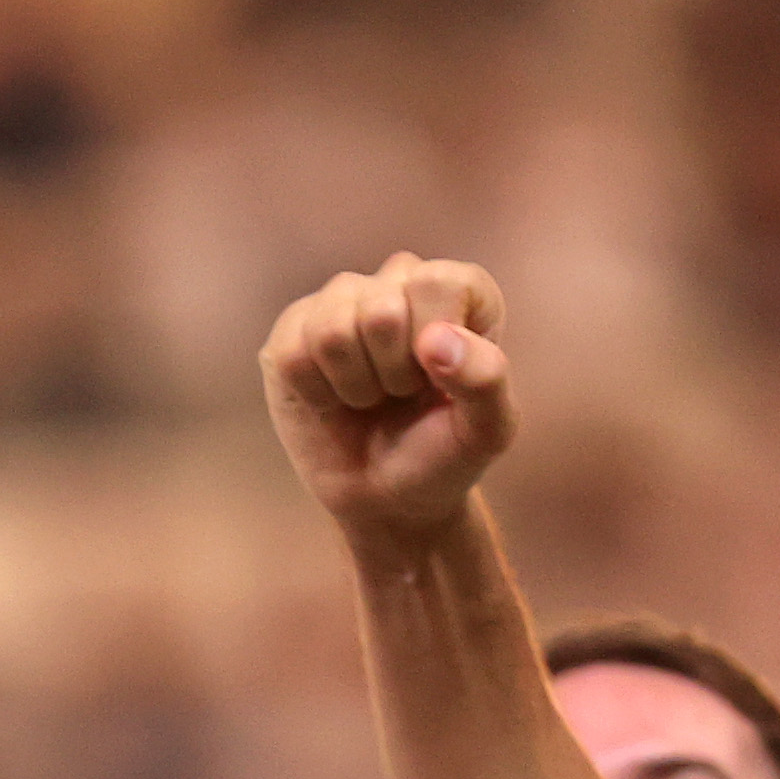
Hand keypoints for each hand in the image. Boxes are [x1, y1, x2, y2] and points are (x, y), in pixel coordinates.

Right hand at [258, 254, 514, 556]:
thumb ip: (486, 379)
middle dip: (392, 375)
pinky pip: (292, 354)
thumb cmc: (443, 454)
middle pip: (382, 311)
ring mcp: (341, 300)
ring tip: (369, 397)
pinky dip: (315, 394)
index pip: (438, 284)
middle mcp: (398, 280)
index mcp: (457, 289)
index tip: (439, 381)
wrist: (388, 498)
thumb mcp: (487, 429)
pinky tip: (333, 400)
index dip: (435, 348)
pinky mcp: (293, 329)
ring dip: (353, 386)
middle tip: (400, 395)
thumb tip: (435, 340)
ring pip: (332, 331)